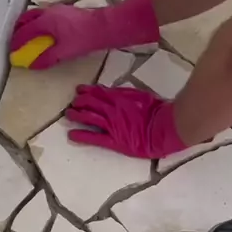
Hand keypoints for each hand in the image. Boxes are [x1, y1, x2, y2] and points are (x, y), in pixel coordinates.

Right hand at [9, 0, 159, 69]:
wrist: (106, 26)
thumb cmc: (84, 38)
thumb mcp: (65, 52)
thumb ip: (48, 58)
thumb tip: (33, 65)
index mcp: (45, 21)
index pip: (25, 32)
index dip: (17, 42)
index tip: (12, 51)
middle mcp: (49, 12)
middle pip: (27, 18)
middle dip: (18, 29)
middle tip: (15, 40)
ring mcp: (58, 9)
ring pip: (36, 14)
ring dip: (28, 24)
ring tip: (27, 35)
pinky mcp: (66, 11)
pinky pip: (45, 14)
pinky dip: (38, 22)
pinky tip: (44, 31)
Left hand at [66, 85, 185, 158]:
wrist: (163, 128)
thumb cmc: (158, 110)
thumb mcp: (141, 96)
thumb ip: (127, 94)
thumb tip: (116, 93)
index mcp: (120, 97)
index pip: (98, 92)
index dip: (87, 90)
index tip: (79, 90)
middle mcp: (112, 109)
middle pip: (90, 103)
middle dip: (80, 102)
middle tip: (73, 103)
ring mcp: (111, 125)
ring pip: (88, 118)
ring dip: (77, 115)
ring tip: (69, 114)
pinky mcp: (114, 141)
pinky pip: (94, 138)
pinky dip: (81, 136)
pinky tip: (72, 135)